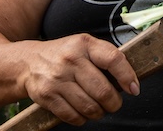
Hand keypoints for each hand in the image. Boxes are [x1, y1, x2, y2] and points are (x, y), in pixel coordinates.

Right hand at [23, 34, 139, 125]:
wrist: (28, 62)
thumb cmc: (63, 55)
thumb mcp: (83, 45)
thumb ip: (105, 57)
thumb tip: (129, 81)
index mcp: (84, 44)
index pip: (113, 59)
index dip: (127, 77)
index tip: (134, 88)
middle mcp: (70, 59)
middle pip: (103, 91)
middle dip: (114, 103)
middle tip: (114, 104)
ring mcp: (57, 78)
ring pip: (89, 107)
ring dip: (99, 113)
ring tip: (98, 109)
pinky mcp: (47, 95)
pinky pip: (73, 116)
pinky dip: (82, 119)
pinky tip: (82, 112)